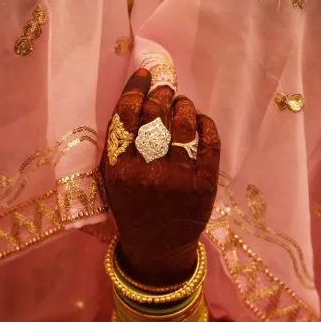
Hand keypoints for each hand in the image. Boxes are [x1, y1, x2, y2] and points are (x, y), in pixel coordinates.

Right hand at [100, 69, 220, 286]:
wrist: (158, 247)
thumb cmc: (132, 207)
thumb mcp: (112, 178)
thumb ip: (118, 143)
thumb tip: (137, 97)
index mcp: (118, 168)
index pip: (126, 115)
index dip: (136, 88)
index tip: (144, 75)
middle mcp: (147, 171)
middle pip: (155, 114)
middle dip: (161, 94)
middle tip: (165, 89)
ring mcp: (178, 178)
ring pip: (183, 123)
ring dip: (183, 105)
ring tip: (181, 104)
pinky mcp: (204, 183)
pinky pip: (208, 140)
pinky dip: (205, 123)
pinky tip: (199, 121)